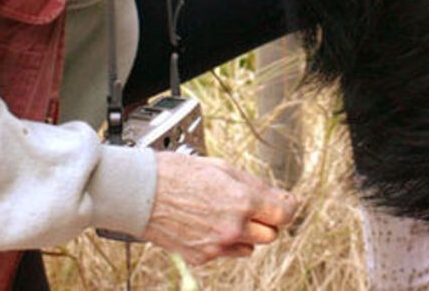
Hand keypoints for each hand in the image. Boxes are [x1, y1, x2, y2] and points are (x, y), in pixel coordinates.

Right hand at [141, 151, 297, 264]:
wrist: (141, 193)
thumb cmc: (179, 173)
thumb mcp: (224, 169)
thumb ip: (254, 187)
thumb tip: (275, 198)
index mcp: (243, 201)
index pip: (285, 213)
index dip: (287, 206)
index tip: (285, 202)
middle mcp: (233, 228)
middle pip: (271, 234)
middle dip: (266, 221)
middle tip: (255, 208)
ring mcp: (216, 246)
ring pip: (250, 247)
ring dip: (246, 234)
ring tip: (227, 215)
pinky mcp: (200, 258)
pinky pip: (225, 253)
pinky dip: (223, 242)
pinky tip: (207, 224)